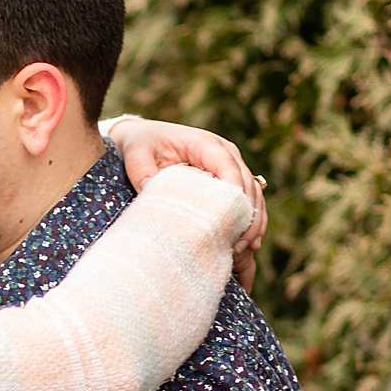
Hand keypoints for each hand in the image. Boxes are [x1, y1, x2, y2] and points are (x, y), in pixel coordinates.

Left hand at [108, 117, 267, 289]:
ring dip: (253, 223)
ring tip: (243, 250)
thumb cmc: (142, 145)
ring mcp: (231, 167)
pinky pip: (250, 202)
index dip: (235, 194)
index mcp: (205, 144)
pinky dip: (251, 223)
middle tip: (237, 246)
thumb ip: (142, 172)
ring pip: (254, 195)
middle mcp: (225, 153)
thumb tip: (151, 193)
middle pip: (247, 185)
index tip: (232, 221)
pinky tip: (249, 246)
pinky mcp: (230, 181)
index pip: (228, 167)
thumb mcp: (136, 155)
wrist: (146, 139)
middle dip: (247, 216)